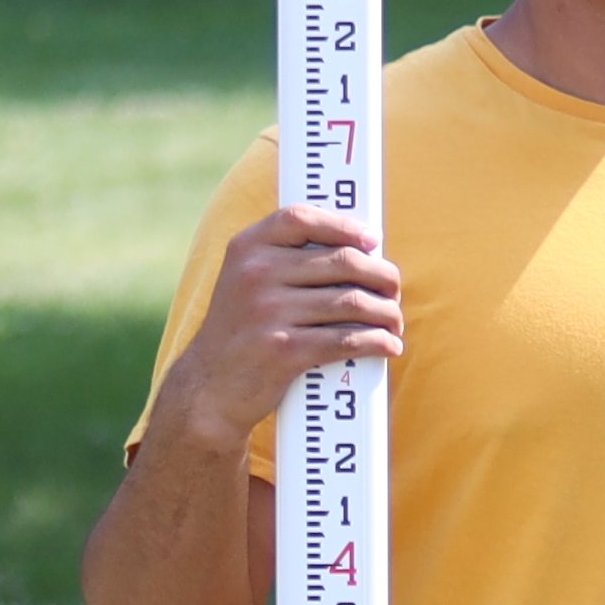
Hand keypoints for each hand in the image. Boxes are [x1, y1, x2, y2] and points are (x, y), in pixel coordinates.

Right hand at [144, 205, 398, 460]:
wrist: (209, 387)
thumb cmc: (243, 328)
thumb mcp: (245, 280)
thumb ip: (284, 257)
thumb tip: (358, 246)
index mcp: (247, 249)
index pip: (301, 218)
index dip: (344, 225)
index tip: (372, 241)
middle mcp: (255, 274)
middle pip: (342, 261)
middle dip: (381, 276)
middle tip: (393, 291)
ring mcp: (268, 312)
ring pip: (352, 302)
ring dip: (387, 313)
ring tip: (394, 322)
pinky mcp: (284, 350)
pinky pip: (347, 339)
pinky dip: (378, 342)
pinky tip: (389, 345)